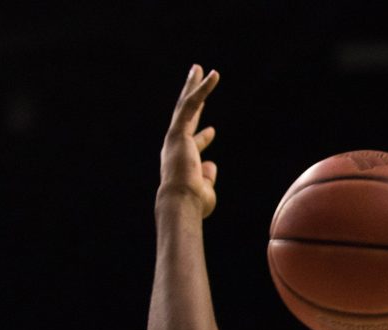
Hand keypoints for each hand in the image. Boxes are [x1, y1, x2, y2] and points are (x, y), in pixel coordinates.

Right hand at [158, 65, 219, 217]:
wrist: (181, 202)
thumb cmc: (193, 203)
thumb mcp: (205, 189)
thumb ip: (208, 176)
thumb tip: (212, 165)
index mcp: (182, 160)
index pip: (193, 144)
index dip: (203, 137)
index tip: (212, 130)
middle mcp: (175, 146)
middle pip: (184, 117)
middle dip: (191, 100)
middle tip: (195, 84)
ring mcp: (175, 137)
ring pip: (184, 105)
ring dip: (193, 85)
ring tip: (199, 68)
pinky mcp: (178, 131)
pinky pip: (191, 104)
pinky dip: (202, 89)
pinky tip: (212, 75)